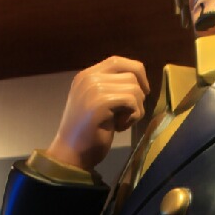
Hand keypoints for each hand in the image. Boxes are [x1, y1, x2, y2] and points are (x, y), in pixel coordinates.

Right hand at [46, 56, 149, 170]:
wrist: (71, 153)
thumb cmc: (88, 132)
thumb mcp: (98, 102)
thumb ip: (111, 87)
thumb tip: (140, 81)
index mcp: (86, 75)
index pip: (118, 61)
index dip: (137, 72)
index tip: (143, 91)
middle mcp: (89, 77)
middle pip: (131, 73)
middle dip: (139, 94)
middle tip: (130, 113)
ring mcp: (94, 88)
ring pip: (134, 88)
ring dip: (136, 109)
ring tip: (120, 122)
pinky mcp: (100, 102)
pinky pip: (132, 101)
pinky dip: (133, 117)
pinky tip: (119, 127)